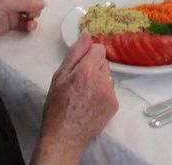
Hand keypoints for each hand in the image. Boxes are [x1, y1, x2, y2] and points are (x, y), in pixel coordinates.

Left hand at [0, 0, 45, 45]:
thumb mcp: (3, 2)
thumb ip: (24, 2)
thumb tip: (43, 3)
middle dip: (37, 2)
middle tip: (32, 11)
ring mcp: (13, 9)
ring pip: (33, 8)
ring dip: (35, 14)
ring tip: (30, 20)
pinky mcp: (12, 22)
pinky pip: (28, 21)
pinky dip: (31, 24)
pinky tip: (29, 27)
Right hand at [36, 33, 117, 162]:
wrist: (64, 136)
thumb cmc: (57, 106)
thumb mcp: (59, 76)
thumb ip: (75, 53)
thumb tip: (87, 35)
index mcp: (86, 70)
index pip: (98, 48)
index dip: (89, 54)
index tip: (81, 64)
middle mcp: (102, 80)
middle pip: (103, 62)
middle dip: (93, 67)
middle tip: (79, 81)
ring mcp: (110, 93)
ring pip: (107, 76)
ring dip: (98, 80)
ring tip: (84, 94)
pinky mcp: (114, 105)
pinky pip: (110, 91)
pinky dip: (102, 94)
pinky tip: (90, 103)